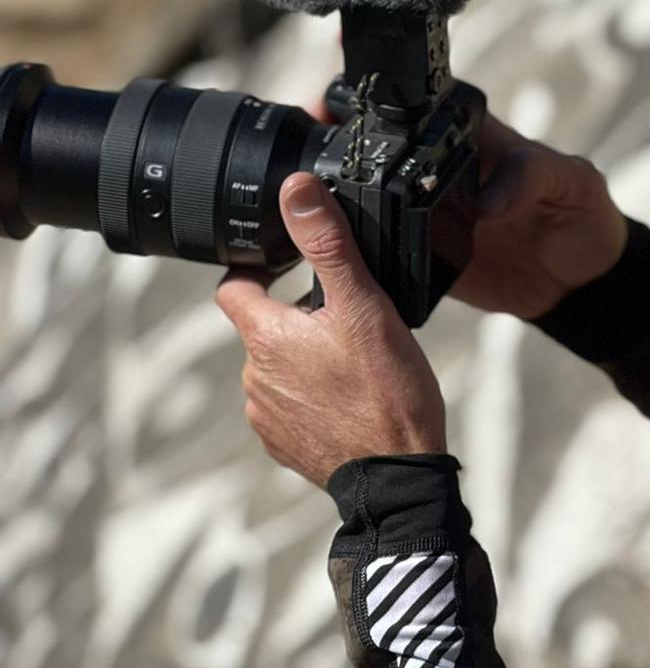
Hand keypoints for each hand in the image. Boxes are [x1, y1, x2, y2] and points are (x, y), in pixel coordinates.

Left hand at [215, 172, 445, 486]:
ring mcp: (266, 416)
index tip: (288, 260)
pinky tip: (350, 396)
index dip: (255, 266)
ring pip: (279, 367)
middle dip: (297, 314)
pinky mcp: (284, 445)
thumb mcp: (364, 306)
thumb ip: (328, 244)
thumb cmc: (386, 391)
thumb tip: (296, 191)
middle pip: (263, 326)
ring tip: (354, 358)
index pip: (233, 285)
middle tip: (347, 314)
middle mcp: (253, 377)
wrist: (397, 476)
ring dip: (306, 356)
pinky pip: (290, 406)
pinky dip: (314, 395)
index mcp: (265, 336)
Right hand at [300, 80, 625, 318]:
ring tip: (303, 183)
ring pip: (370, 190)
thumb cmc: (583, 213)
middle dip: (338, 129)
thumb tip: (490, 201)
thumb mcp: (571, 183)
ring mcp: (428, 209)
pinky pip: (384, 246)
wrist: (582, 281)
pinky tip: (334, 241)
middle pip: (379, 139)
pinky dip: (360, 244)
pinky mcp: (426, 252)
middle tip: (310, 126)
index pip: (422, 96)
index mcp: (472, 134)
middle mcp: (441, 166)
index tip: (343, 62)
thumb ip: (534, 176)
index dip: (382, 79)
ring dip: (338, 187)